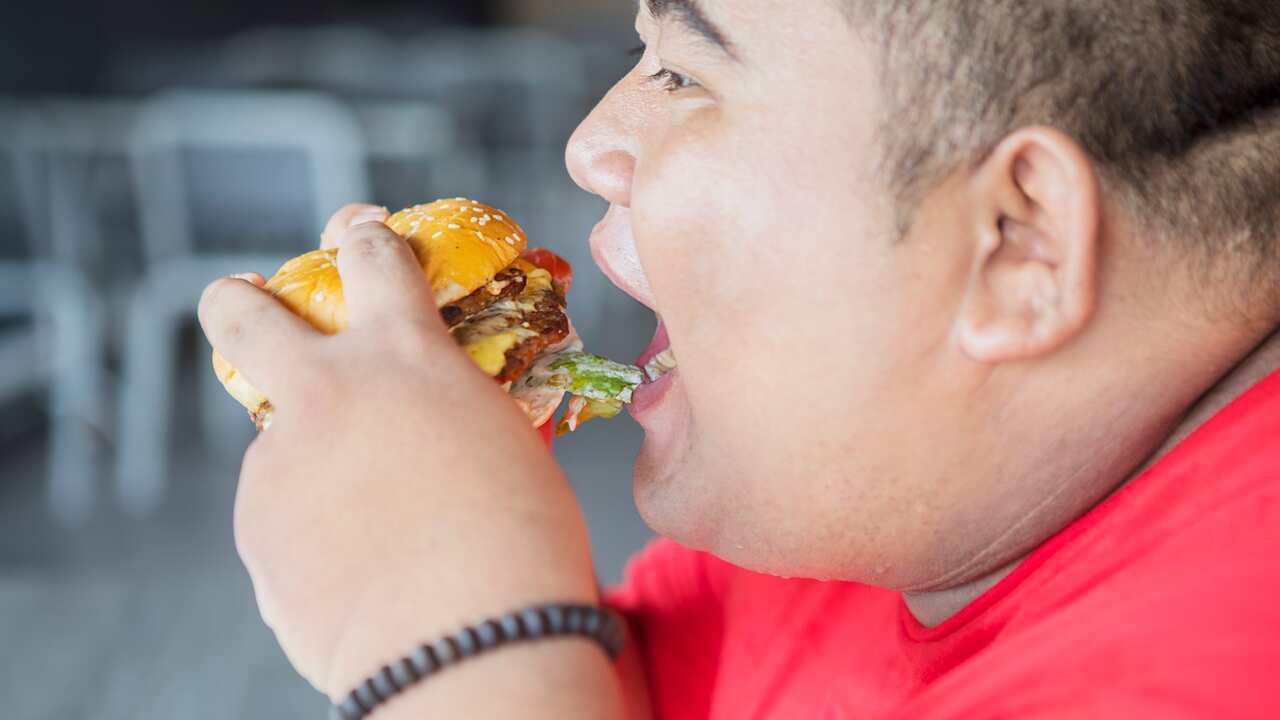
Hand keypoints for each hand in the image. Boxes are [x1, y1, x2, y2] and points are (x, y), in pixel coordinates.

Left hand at [197, 205, 598, 698]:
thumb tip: (441, 427)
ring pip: (275, 436)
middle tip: (243, 304)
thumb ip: (455, 413)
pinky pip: (278, 509)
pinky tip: (352, 564)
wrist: (468, 642)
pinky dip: (307, 526)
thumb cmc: (519, 542)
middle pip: (242, 311)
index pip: (372, 256)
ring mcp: (281, 457)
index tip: (358, 238)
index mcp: (407, 353)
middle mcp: (329, 390)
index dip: (363, 239)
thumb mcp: (505, 445)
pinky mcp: (255, 525)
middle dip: (238, 300)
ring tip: (366, 517)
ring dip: (307, 456)